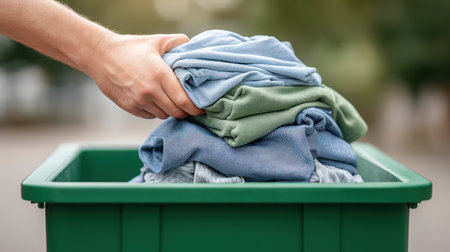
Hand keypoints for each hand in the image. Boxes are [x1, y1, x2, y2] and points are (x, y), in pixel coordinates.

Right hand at [89, 33, 203, 118]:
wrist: (101, 56)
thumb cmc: (132, 47)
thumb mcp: (158, 41)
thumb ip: (179, 43)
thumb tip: (195, 49)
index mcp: (160, 75)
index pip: (185, 101)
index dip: (196, 108)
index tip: (203, 108)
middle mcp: (150, 91)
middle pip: (177, 112)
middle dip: (186, 111)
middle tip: (191, 107)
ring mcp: (139, 101)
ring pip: (164, 115)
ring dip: (171, 111)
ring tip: (172, 101)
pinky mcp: (130, 107)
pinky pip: (150, 116)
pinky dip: (156, 111)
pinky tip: (156, 100)